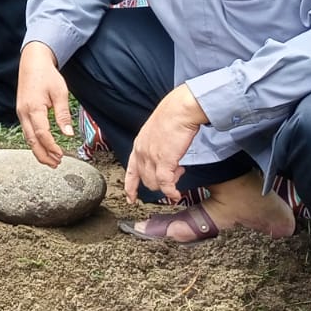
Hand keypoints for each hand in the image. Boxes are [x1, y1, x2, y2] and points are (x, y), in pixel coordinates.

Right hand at [16, 42, 72, 168]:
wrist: (32, 62)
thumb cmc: (47, 76)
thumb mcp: (60, 93)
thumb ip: (63, 115)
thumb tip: (68, 134)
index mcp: (33, 108)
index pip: (42, 134)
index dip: (51, 147)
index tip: (61, 155)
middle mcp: (23, 113)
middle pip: (32, 141)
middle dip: (43, 155)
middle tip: (56, 164)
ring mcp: (20, 113)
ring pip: (28, 138)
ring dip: (39, 151)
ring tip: (51, 161)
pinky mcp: (21, 112)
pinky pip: (27, 132)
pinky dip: (35, 143)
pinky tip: (43, 147)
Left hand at [123, 85, 206, 203]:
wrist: (179, 110)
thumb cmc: (172, 117)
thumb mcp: (156, 133)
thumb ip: (155, 146)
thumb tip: (164, 156)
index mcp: (138, 146)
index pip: (131, 172)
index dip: (130, 188)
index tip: (131, 199)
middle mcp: (141, 153)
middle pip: (145, 180)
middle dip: (160, 182)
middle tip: (175, 172)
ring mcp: (151, 158)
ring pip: (154, 184)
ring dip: (168, 183)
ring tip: (179, 171)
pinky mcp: (164, 161)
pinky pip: (165, 184)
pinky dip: (171, 192)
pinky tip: (176, 194)